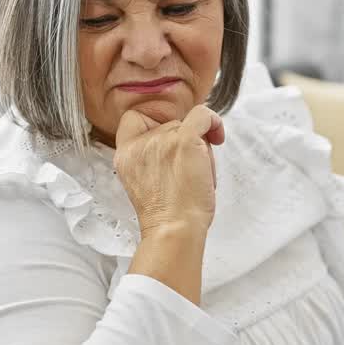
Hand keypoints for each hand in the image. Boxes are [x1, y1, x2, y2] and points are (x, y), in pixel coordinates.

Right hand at [113, 104, 224, 235]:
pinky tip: (218, 135)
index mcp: (125, 154)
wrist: (174, 229)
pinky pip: (202, 116)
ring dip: (200, 147)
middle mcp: (140, 144)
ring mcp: (162, 139)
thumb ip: (151, 159)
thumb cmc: (167, 216)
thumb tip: (174, 143)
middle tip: (187, 170)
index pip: (132, 120)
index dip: (153, 124)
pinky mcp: (184, 140)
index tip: (167, 140)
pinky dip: (213, 122)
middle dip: (183, 143)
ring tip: (199, 174)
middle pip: (168, 125)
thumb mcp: (144, 181)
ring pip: (187, 126)